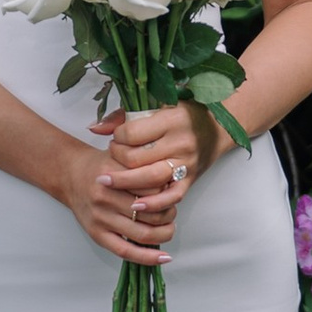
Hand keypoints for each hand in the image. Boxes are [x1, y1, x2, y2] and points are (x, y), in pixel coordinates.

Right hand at [52, 130, 177, 268]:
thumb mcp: (121, 156)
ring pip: (143, 233)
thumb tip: (173, 183)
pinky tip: (164, 257)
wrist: (70, 175)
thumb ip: (143, 166)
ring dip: (164, 233)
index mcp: (114, 176)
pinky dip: (148, 257)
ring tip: (169, 228)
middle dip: (169, 214)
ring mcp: (101, 218)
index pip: (154, 188)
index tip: (173, 192)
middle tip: (172, 211)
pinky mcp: (97, 234)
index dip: (169, 192)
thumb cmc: (101, 167)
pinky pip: (126, 251)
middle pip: (151, 212)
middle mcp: (106, 198)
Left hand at [84, 102, 217, 252]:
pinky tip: (135, 206)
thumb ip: (123, 116)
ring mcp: (186, 163)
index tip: (115, 138)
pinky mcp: (190, 180)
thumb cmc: (182, 114)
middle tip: (111, 156)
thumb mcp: (156, 105)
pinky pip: (171, 197)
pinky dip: (153, 204)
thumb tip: (94, 129)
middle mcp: (181, 142)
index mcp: (172, 119)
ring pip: (150, 179)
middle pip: (137, 158)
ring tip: (106, 182)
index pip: (133, 133)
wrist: (216, 129)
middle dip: (117, 159)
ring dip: (125, 183)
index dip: (117, 138)